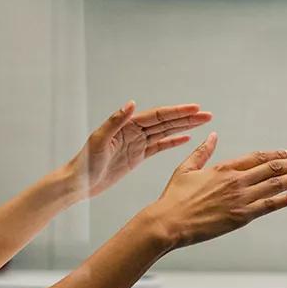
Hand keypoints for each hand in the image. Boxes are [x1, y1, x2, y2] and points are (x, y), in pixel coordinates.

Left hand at [63, 102, 211, 201]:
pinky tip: (186, 138)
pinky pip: (159, 146)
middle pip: (166, 121)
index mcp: (127, 125)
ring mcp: (136, 143)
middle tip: (208, 114)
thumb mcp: (99, 141)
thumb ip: (115, 121)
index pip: (157, 116)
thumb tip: (132, 104)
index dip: (177, 112)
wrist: (78, 182)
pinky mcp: (137, 156)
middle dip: (187, 117)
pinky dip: (173, 141)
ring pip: (165, 132)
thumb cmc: (85, 163)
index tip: (196, 109)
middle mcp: (133, 131)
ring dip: (184, 127)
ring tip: (203, 123)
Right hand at [144, 135, 286, 247]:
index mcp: (225, 168)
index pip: (260, 157)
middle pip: (275, 168)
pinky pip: (271, 205)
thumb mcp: (187, 168)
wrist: (168, 222)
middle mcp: (237, 181)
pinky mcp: (242, 216)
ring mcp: (241, 198)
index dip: (279, 155)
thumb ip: (203, 151)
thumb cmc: (174, 197)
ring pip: (278, 184)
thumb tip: (213, 135)